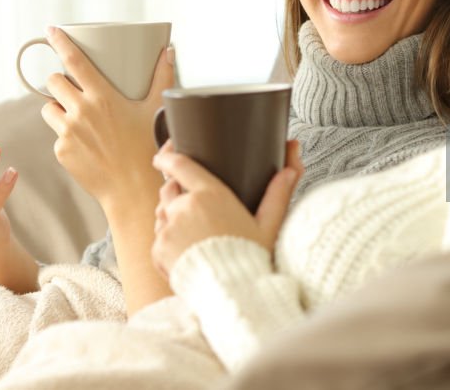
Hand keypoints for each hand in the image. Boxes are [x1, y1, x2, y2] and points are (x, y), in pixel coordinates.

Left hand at [39, 26, 175, 213]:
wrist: (133, 188)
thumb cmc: (148, 147)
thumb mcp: (155, 109)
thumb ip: (162, 77)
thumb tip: (170, 51)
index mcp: (103, 96)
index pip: (73, 60)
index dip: (59, 42)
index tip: (50, 30)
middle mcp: (81, 111)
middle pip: (53, 81)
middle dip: (59, 80)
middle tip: (73, 87)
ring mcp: (67, 132)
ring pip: (47, 107)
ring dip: (57, 106)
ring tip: (76, 115)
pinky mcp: (60, 151)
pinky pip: (55, 134)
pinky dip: (65, 134)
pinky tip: (84, 142)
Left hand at [150, 140, 302, 280]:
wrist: (231, 293)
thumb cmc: (252, 258)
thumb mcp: (269, 225)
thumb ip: (278, 193)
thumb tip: (291, 169)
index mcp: (210, 194)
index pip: (180, 165)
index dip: (167, 157)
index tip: (162, 157)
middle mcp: (185, 207)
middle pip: (169, 191)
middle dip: (176, 195)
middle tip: (193, 211)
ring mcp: (168, 229)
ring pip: (162, 216)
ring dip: (171, 220)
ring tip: (194, 238)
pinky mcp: (158, 250)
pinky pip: (158, 241)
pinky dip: (168, 245)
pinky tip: (188, 255)